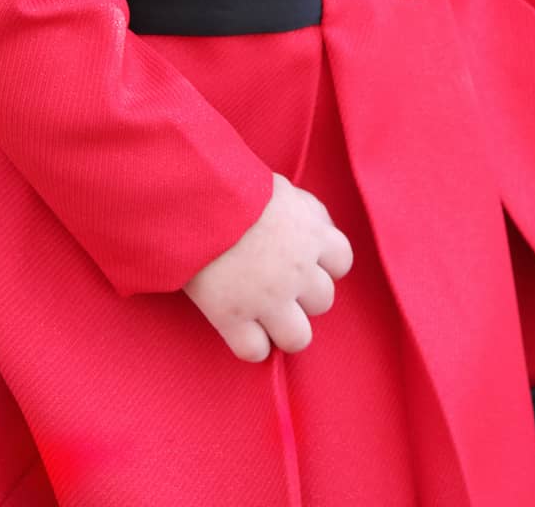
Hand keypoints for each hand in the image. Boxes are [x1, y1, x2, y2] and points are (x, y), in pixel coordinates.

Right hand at [181, 172, 353, 361]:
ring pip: (298, 338)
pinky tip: (238, 328)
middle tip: (277, 286)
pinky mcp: (232, 317)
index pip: (341, 261)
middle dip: (302, 296)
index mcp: (310, 233)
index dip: (323, 264)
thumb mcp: (280, 187)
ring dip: (283, 329)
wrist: (193, 196)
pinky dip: (249, 344)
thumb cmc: (232, 182)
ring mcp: (267, 298)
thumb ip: (303, 210)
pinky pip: (254, 351)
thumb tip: (317, 228)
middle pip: (322, 301)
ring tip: (263, 317)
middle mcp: (297, 270)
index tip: (304, 261)